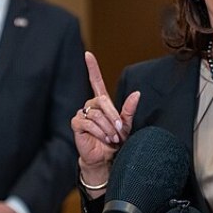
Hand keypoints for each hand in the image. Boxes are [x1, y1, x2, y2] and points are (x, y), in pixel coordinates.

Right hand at [71, 52, 139, 179]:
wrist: (105, 158)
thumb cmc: (114, 141)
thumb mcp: (126, 125)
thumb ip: (129, 110)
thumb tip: (137, 93)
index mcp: (102, 103)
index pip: (96, 81)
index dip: (92, 68)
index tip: (87, 54)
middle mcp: (90, 105)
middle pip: (102, 101)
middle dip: (113, 117)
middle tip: (120, 132)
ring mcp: (82, 114)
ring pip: (97, 114)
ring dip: (108, 128)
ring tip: (112, 139)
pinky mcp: (76, 124)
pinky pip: (88, 122)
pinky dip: (99, 132)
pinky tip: (103, 139)